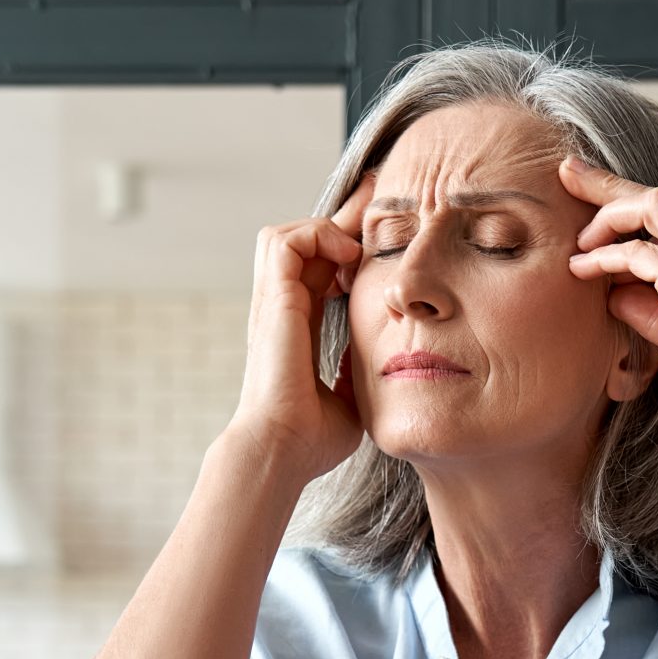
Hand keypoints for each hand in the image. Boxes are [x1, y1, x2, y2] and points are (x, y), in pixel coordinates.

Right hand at [228, 172, 375, 480]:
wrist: (284, 450)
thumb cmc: (312, 438)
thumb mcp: (350, 396)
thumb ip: (359, 371)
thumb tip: (383, 361)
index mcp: (298, 328)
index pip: (319, 271)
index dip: (346, 250)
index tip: (381, 242)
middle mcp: (282, 310)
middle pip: (304, 243)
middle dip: (343, 222)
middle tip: (380, 208)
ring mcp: (273, 303)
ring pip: (288, 234)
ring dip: (325, 228)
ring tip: (357, 247)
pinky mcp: (273, 300)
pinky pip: (287, 241)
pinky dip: (317, 235)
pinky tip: (347, 257)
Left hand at [560, 156, 657, 429]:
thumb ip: (652, 309)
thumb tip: (613, 292)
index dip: (637, 210)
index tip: (601, 205)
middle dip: (610, 183)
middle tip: (569, 170)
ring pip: (651, 206)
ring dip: (606, 217)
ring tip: (576, 241)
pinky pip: (638, 251)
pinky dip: (606, 256)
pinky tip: (582, 269)